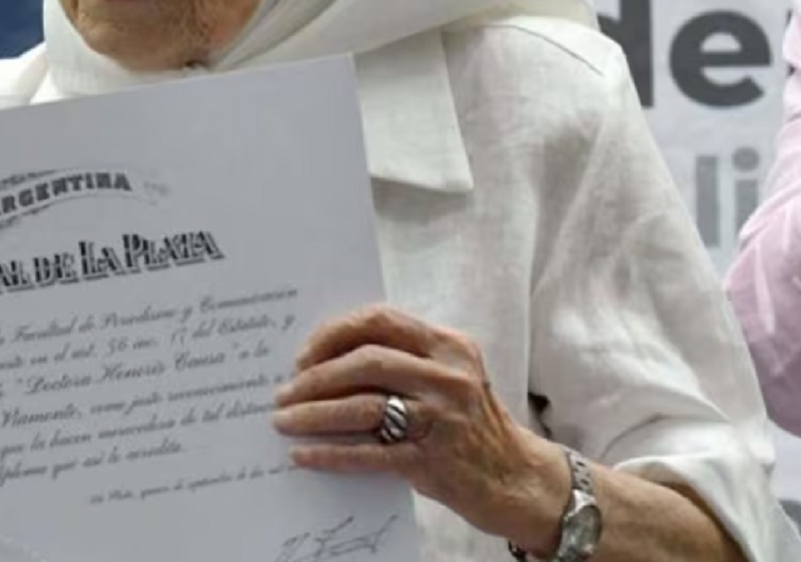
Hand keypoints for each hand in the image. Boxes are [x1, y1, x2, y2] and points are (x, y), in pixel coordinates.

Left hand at [272, 305, 572, 555]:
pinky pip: (367, 453)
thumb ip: (403, 360)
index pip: (381, 321)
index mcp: (449, 346)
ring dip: (314, 413)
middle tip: (284, 392)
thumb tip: (325, 361)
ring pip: (363, 406)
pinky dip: (329, 453)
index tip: (304, 354)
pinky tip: (303, 455)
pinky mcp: (431, 460)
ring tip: (285, 420)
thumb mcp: (449, 378)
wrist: (515, 478)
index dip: (334, 333)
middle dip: (316, 376)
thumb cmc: (471, 425)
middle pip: (366, 361)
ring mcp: (441, 418)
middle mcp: (448, 376)